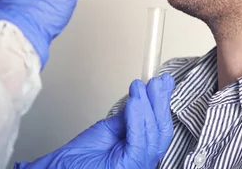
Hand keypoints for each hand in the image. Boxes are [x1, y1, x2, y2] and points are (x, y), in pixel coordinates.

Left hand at [14, 74, 175, 168]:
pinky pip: (138, 141)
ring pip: (153, 134)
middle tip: (155, 81)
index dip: (163, 101)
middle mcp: (143, 159)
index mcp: (141, 151)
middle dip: (159, 102)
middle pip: (161, 129)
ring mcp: (137, 164)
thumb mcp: (109, 130)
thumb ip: (129, 117)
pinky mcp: (128, 166)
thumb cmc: (78, 159)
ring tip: (140, 88)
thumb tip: (143, 96)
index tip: (163, 81)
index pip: (160, 125)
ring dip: (147, 106)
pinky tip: (134, 103)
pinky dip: (138, 119)